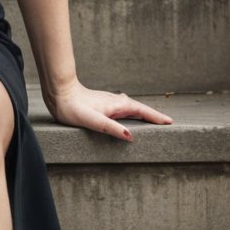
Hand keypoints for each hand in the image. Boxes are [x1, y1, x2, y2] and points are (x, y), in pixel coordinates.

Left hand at [45, 78, 173, 141]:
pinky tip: (128, 114)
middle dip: (153, 115)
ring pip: (132, 107)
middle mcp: (116, 101)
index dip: (156, 117)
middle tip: (167, 122)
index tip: (170, 122)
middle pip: (140, 109)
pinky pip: (123, 108)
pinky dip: (132, 112)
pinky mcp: (103, 102)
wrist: (60, 93)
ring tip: (153, 120)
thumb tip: (131, 137)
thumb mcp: (92, 121)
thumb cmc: (73, 108)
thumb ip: (111, 128)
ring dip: (143, 113)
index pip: (143, 111)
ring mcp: (110, 101)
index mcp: (118, 105)